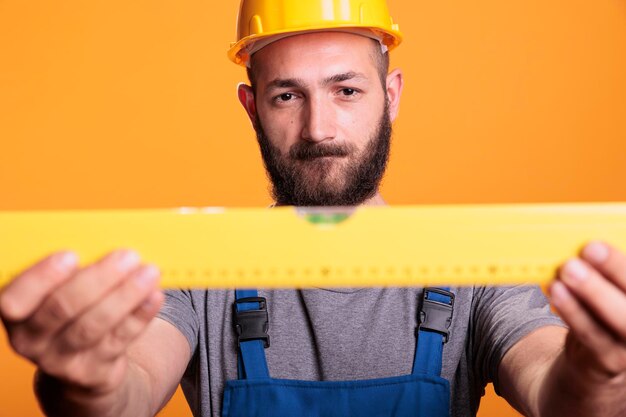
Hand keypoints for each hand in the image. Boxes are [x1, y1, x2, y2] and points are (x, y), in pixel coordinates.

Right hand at [0, 251, 162, 394]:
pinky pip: (119, 340)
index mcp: (17, 314)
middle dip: (98, 279)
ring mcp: (62, 360)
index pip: (14, 298)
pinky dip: (140, 315)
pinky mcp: (94, 372)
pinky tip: (154, 295)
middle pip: (62, 309)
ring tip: (149, 272)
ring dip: (125, 295)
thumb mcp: (60, 293)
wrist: (80, 363)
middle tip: (127, 255)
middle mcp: (32, 341)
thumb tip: (110, 243)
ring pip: (93, 326)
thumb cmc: (71, 310)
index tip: (71, 254)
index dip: (41, 277)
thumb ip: (74, 273)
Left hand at [550, 241, 625, 381]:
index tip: (601, 241)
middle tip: (590, 248)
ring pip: (618, 318)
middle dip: (616, 269)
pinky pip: (590, 334)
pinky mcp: (609, 358)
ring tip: (567, 269)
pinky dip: (572, 310)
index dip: (623, 263)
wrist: (596, 360)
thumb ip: (603, 269)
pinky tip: (556, 290)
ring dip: (591, 291)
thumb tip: (580, 238)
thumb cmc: (604, 308)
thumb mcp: (608, 287)